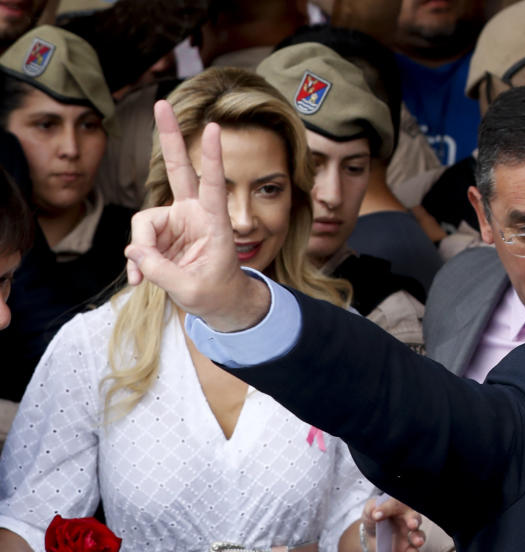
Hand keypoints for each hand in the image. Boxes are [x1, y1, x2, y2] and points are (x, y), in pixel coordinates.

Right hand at [124, 100, 268, 331]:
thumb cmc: (216, 294)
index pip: (213, 184)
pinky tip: (138, 281)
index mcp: (214, 222)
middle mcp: (194, 215)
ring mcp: (175, 222)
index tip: (215, 128)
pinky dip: (136, 264)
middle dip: (169, 138)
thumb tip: (135, 251)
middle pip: (177, 170)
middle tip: (161, 103)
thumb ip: (162, 270)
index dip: (211, 157)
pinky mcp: (160, 235)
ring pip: (143, 226)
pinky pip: (138, 244)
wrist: (218, 304)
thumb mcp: (192, 289)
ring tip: (145, 279)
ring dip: (141, 255)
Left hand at [363, 496, 424, 551]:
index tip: (376, 515)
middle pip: (414, 517)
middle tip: (412, 524)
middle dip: (414, 520)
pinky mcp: (408, 549)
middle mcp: (408, 519)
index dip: (387, 508)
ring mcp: (410, 534)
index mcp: (398, 506)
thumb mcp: (369, 510)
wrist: (371, 536)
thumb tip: (375, 512)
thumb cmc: (374, 518)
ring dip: (419, 538)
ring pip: (419, 535)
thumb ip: (371, 508)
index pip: (396, 504)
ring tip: (417, 542)